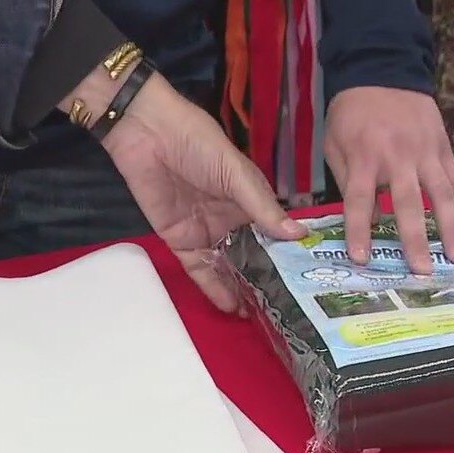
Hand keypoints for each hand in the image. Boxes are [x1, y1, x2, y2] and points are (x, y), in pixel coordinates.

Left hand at [62, 68, 305, 312]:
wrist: (146, 134)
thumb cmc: (197, 143)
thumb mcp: (236, 173)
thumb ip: (262, 207)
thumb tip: (298, 236)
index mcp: (250, 198)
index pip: (274, 231)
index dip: (288, 254)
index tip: (307, 280)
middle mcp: (232, 218)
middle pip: (252, 254)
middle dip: (267, 279)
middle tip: (287, 308)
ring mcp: (207, 231)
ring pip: (228, 266)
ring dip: (242, 289)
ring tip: (262, 316)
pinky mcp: (180, 241)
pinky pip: (200, 269)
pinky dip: (214, 288)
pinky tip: (233, 306)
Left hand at [324, 86, 453, 273]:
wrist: (382, 72)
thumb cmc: (351, 116)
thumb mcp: (335, 146)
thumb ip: (349, 182)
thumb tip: (368, 221)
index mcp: (364, 157)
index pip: (360, 200)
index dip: (359, 230)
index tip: (360, 258)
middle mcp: (398, 156)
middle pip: (408, 203)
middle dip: (415, 238)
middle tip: (422, 270)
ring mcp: (426, 152)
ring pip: (443, 194)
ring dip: (452, 228)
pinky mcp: (444, 148)